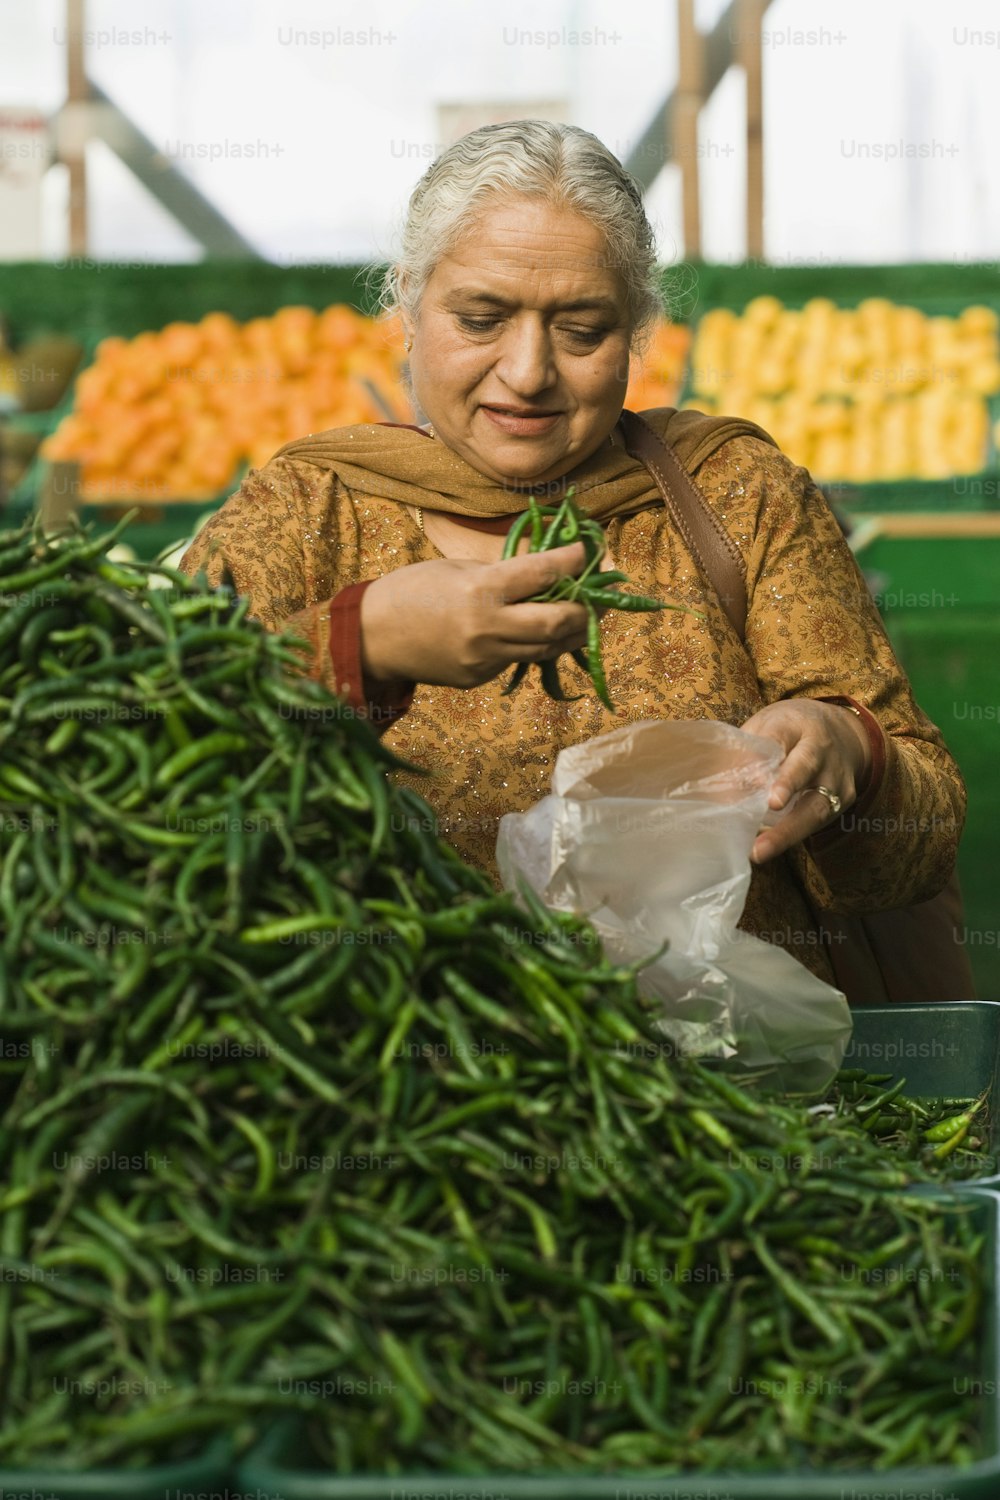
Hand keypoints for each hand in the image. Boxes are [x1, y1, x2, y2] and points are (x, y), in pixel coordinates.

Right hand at [359, 541, 591, 689]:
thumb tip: (547, 571)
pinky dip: (534, 644)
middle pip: (558, 621)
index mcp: (480, 590)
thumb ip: (503, 573)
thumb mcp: (458, 567)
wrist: (373, 636)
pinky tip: (540, 631)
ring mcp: (485, 658)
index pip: (542, 574)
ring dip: (571, 631)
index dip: (573, 561)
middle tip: (602, 594)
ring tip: (586, 615)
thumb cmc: (412, 590)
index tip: (591, 551)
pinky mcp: (480, 677)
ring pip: (546, 647)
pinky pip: (518, 658)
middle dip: (587, 608)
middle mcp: (487, 628)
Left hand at [741, 699, 871, 863]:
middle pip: (806, 767)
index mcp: (797, 725)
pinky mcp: (843, 801)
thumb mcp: (768, 725)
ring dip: (787, 831)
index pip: (781, 734)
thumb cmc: (792, 732)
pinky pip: (817, 821)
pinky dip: (791, 836)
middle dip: (789, 785)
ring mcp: (836, 778)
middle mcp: (822, 749)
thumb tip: (719, 781)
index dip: (768, 751)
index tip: (753, 772)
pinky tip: (768, 848)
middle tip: (771, 805)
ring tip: (760, 851)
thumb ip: (748, 749)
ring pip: (816, 806)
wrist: (845, 735)